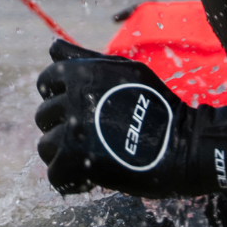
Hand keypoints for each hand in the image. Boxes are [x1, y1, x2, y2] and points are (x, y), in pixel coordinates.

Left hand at [35, 39, 226, 197]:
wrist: (183, 142)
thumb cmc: (155, 103)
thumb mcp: (123, 69)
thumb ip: (83, 58)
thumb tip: (51, 46)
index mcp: (81, 74)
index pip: (45, 82)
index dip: (57, 97)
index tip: (75, 109)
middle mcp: (73, 99)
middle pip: (43, 116)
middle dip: (61, 127)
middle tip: (89, 136)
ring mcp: (74, 131)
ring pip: (46, 147)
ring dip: (64, 155)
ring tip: (89, 157)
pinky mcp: (78, 161)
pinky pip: (55, 175)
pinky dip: (70, 181)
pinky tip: (90, 178)